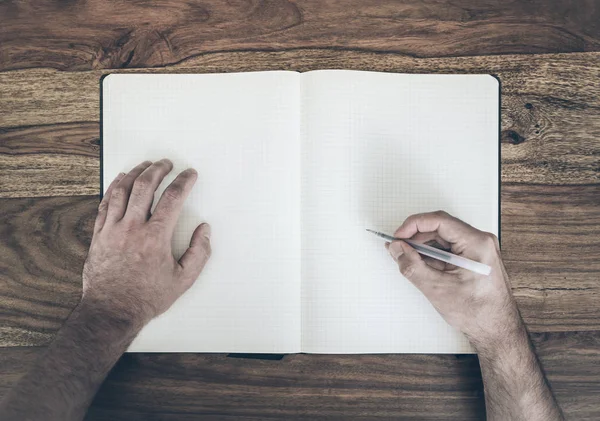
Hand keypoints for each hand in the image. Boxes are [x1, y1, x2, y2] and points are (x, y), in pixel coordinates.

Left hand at [82, 159, 210, 326]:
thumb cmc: (147, 297)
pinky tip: (120, 180)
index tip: (190, 174)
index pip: (173, 198)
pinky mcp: (99, 235)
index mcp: (156, 237)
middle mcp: (133, 228)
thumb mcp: (184, 280)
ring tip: (145, 165)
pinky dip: (114, 188)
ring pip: (122, 190)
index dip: (184, 181)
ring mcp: (113, 229)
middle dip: (158, 169)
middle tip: (167, 163)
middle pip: (145, 186)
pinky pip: (105, 204)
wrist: (112, 311)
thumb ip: (199, 252)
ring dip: (135, 173)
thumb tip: (204, 230)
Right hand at [386, 211, 521, 347]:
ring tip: (408, 260)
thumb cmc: (479, 313)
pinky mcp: (472, 258)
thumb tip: (397, 249)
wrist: (496, 331)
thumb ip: (412, 266)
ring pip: (442, 238)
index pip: (439, 221)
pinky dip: (432, 255)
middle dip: (416, 237)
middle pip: (440, 228)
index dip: (414, 225)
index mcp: (477, 244)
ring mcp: (477, 249)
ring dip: (423, 247)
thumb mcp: (438, 289)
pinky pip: (448, 248)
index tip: (398, 236)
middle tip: (398, 248)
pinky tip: (421, 266)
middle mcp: (480, 242)